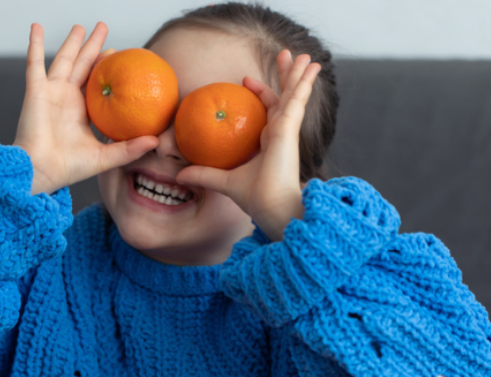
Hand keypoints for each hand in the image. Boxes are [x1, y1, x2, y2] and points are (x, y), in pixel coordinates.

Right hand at [14, 22, 159, 195]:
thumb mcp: (106, 157)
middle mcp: (66, 99)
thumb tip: (156, 141)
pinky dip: (35, 44)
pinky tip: (37, 27)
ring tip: (80, 26)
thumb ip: (129, 149)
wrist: (42, 170)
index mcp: (81, 112)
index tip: (118, 53)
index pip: (96, 84)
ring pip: (64, 60)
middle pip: (83, 66)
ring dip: (71, 42)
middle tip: (103, 28)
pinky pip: (34, 63)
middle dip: (93, 47)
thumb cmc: (70, 168)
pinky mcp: (36, 91)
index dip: (106, 68)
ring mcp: (51, 93)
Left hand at [175, 50, 321, 240]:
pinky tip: (310, 68)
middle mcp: (280, 133)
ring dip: (299, 74)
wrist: (270, 207)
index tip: (246, 80)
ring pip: (295, 94)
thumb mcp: (223, 180)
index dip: (261, 93)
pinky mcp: (289, 128)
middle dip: (285, 76)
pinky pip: (297, 99)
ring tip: (305, 55)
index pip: (267, 111)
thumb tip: (180, 174)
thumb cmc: (253, 197)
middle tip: (285, 55)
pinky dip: (304, 83)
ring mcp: (287, 130)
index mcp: (269, 141)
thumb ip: (204, 174)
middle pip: (284, 97)